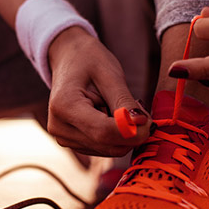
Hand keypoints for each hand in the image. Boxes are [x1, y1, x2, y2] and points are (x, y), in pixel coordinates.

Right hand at [47, 26, 150, 156]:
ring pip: (109, 149)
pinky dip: (116, 136)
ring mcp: (64, 138)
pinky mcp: (73, 143)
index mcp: (64, 106)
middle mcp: (59, 128)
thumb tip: (142, 126)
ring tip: (118, 106)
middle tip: (139, 109)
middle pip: (107, 145)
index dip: (131, 131)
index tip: (150, 121)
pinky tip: (110, 114)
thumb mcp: (110, 75)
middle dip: (131, 133)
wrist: (69, 58)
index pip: (103, 132)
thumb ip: (124, 102)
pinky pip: (105, 148)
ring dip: (124, 134)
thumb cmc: (89, 60)